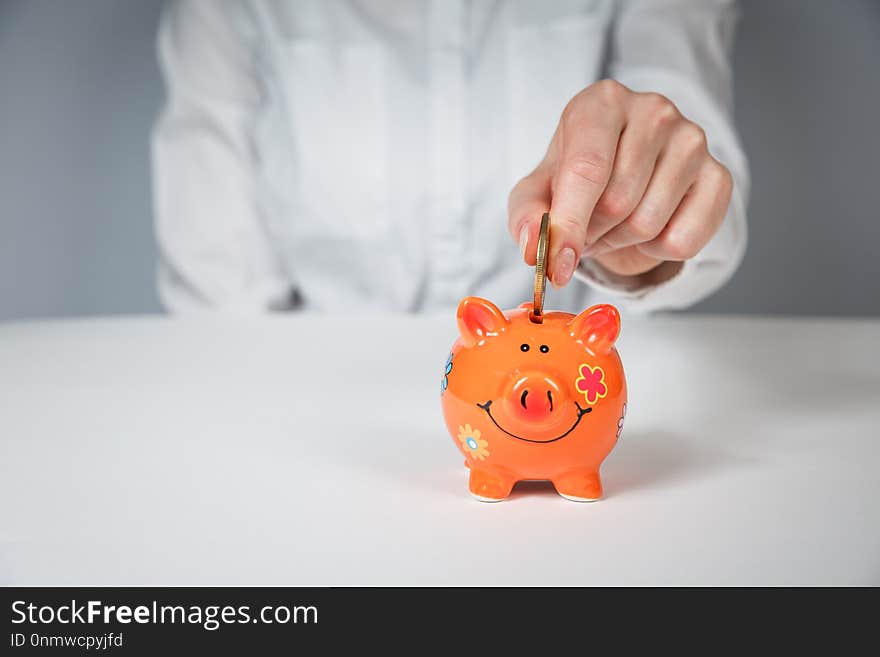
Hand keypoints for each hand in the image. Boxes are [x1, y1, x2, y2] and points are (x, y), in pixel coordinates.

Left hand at [508, 79, 732, 286]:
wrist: (619, 175)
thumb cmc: (574, 179)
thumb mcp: (536, 193)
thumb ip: (526, 217)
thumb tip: (534, 247)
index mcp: (602, 102)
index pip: (587, 169)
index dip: (569, 224)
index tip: (556, 264)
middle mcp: (653, 110)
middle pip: (618, 202)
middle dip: (592, 233)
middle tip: (584, 229)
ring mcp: (693, 140)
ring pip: (650, 224)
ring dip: (621, 241)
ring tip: (612, 225)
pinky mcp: (719, 175)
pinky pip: (685, 240)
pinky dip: (657, 250)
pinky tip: (649, 225)